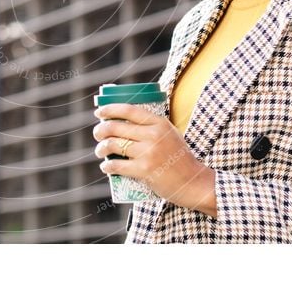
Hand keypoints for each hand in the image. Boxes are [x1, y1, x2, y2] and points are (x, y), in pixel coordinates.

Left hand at [93, 103, 217, 216]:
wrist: (193, 182)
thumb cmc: (179, 159)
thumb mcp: (170, 135)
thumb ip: (152, 127)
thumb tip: (123, 122)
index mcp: (159, 123)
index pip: (129, 111)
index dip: (110, 109)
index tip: (99, 112)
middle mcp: (153, 135)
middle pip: (116, 127)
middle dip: (101, 130)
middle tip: (97, 134)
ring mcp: (148, 152)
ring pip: (113, 145)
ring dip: (101, 148)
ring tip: (100, 151)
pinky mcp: (144, 170)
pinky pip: (117, 166)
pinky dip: (107, 166)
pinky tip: (105, 167)